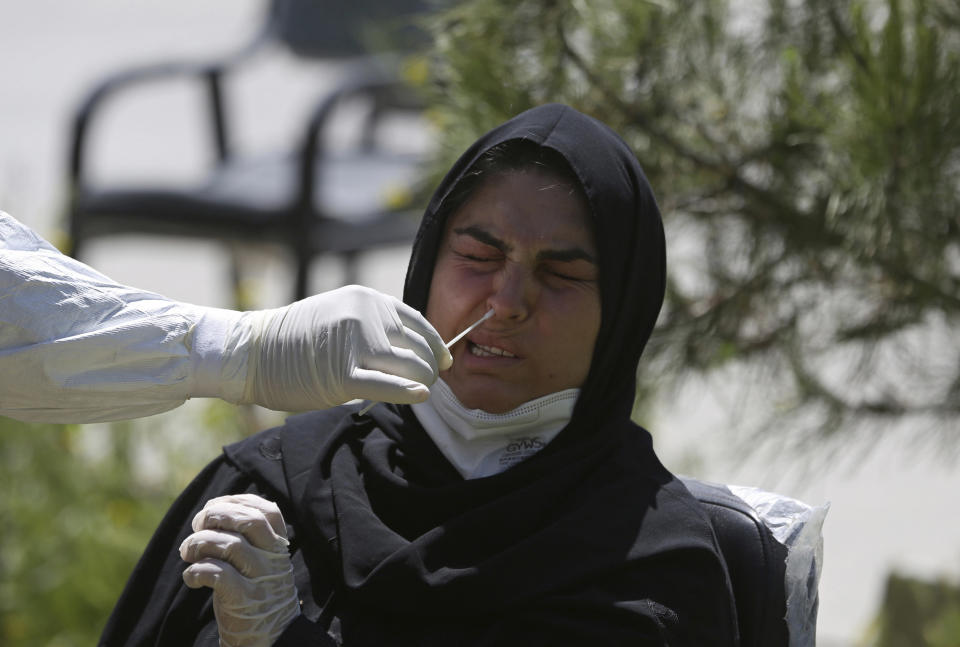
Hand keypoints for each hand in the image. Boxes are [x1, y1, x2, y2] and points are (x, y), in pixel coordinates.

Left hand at [181, 494, 299, 646]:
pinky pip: (217, 574)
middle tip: (197, 526)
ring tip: (187, 553)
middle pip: (248, 521)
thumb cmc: (258, 594)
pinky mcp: (243, 600)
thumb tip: (214, 510)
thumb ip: (252, 538)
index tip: (213, 506)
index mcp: (280, 546)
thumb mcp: (265, 563)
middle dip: (215, 516)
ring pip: (229, 545)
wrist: (271, 639)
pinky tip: (191, 577)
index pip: (267, 510)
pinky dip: (197, 571)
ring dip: (198, 543)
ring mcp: (260, 578)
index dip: (236, 501)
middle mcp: (274, 559)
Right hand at [242, 285, 452, 410]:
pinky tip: (421, 396)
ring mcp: (354, 344)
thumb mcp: (340, 314)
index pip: (417, 322)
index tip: (444, 360)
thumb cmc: (297, 340)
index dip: (436, 345)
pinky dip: (408, 393)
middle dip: (430, 367)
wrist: (253, 352)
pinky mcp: (343, 376)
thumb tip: (412, 349)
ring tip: (420, 389)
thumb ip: (374, 324)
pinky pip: (388, 386)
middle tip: (430, 381)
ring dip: (422, 381)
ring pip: (409, 366)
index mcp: (367, 299)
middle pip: (417, 347)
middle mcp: (365, 316)